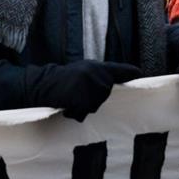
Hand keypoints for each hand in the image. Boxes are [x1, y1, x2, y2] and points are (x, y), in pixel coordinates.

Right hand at [27, 60, 143, 121]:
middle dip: (93, 98)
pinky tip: (67, 104)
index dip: (129, 72)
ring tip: (71, 98)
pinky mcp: (82, 94)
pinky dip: (76, 111)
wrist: (40, 84)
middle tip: (76, 94)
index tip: (138, 73)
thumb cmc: (61, 81)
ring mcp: (90, 83)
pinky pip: (85, 109)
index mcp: (97, 66)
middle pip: (106, 93)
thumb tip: (111, 83)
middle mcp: (96, 72)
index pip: (118, 69)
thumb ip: (98, 76)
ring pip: (96, 103)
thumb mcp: (82, 71)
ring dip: (84, 106)